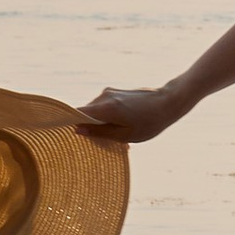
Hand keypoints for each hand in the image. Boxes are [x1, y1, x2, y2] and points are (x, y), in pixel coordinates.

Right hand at [73, 84, 189, 145]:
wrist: (169, 102)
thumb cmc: (149, 123)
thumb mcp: (125, 135)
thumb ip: (100, 133)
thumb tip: (78, 131)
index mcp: (106, 108)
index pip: (76, 113)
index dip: (69, 123)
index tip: (65, 134)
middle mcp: (104, 96)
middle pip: (85, 113)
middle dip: (89, 127)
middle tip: (103, 142)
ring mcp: (110, 92)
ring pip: (95, 110)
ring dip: (100, 123)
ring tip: (119, 134)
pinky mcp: (115, 92)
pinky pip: (103, 107)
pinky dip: (107, 117)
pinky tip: (123, 125)